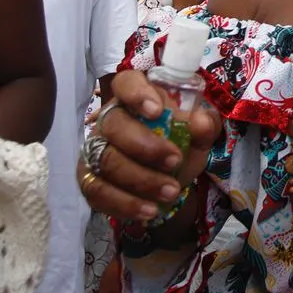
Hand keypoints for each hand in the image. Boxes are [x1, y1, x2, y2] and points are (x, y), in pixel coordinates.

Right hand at [77, 70, 220, 221]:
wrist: (169, 180)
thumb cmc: (179, 145)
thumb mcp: (198, 136)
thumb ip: (203, 126)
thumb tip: (200, 121)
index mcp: (136, 96)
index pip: (126, 82)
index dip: (137, 93)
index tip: (157, 111)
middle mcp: (110, 118)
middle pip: (114, 125)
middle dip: (146, 146)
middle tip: (176, 161)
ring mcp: (95, 148)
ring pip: (106, 160)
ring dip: (141, 179)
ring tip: (171, 191)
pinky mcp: (88, 178)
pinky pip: (97, 191)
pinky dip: (125, 203)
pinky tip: (149, 209)